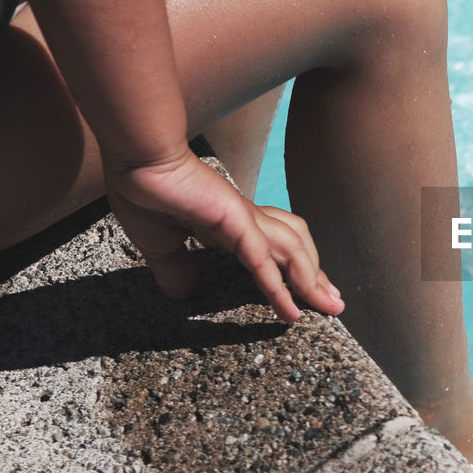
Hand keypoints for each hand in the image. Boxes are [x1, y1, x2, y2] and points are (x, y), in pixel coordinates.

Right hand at [103, 149, 344, 322]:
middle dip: (317, 276)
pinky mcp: (237, 222)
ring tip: (326, 308)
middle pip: (297, 247)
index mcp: (233, 222)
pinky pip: (265, 262)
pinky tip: (290, 312)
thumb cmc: (145, 189)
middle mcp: (248, 219)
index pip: (277, 246)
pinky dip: (280, 288)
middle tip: (333, 303)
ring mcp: (246, 219)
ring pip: (294, 252)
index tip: (308, 294)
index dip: (296, 270)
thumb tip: (183, 292)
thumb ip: (175, 267)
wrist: (139, 160)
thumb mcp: (161, 243)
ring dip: (311, 282)